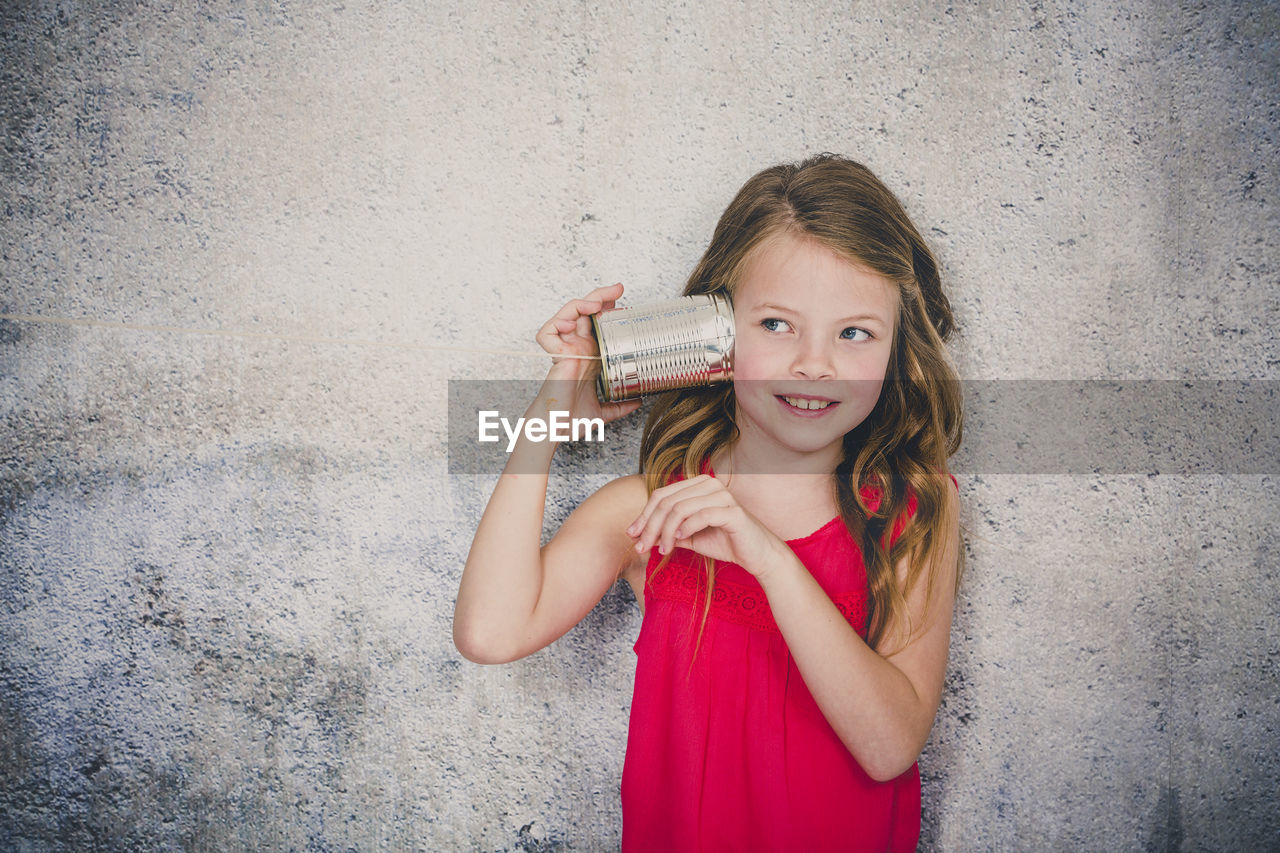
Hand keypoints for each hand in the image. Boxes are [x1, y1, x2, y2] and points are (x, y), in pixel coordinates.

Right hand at [534, 282, 639, 423]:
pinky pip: (548, 332)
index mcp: (589, 357)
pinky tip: (572, 324)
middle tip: (619, 289)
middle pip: (586, 312)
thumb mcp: (604, 411)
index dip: (609, 312)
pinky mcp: (555, 356)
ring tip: (598, 301)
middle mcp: (577, 349)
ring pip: (569, 314)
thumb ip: (620, 405)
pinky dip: (558, 323)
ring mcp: (565, 350)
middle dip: (601, 296)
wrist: (557, 429)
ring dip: (584, 302)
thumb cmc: (571, 420)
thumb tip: (638, 401)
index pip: (598, 325)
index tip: (626, 308)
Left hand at [625, 474, 786, 574]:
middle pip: (667, 502)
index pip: (662, 495)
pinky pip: (701, 516)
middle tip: (642, 547)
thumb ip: (668, 532)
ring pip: (680, 509)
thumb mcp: (690, 538)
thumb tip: (640, 534)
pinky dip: (686, 529)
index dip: (644, 515)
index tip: (632, 535)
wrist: (757, 555)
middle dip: (650, 526)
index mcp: (698, 485)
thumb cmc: (725, 543)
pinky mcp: (732, 511)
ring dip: (666, 532)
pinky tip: (679, 541)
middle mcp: (709, 484)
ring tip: (663, 550)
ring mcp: (721, 495)